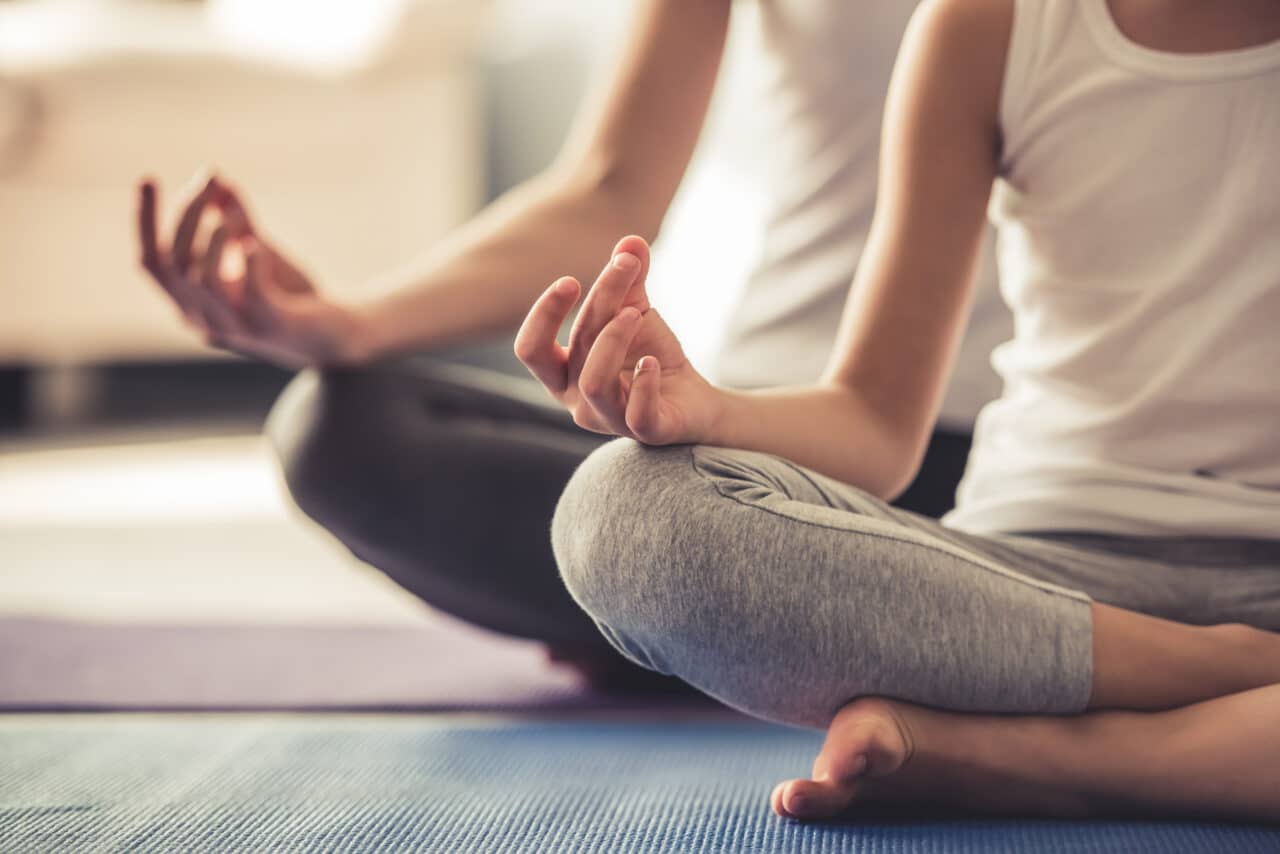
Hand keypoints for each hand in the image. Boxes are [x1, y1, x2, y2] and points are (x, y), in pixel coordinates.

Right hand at [137, 173, 368, 367]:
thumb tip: (216, 178)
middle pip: (173, 264)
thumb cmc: (293, 296)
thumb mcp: (259, 252)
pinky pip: (250, 294)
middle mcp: (204, 320)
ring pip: (203, 280)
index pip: (152, 262)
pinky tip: (257, 243)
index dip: (145, 221)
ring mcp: (236, 329)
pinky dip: (250, 263)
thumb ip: (236, 221)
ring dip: (215, 236)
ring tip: (235, 211)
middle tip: (209, 181)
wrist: (340, 336)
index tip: (149, 177)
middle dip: (187, 215)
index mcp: (192, 303)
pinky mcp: (270, 328)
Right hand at [514, 235, 723, 444]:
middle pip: (570, 351)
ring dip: (614, 338)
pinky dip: (644, 383)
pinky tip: (653, 362)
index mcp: (563, 373)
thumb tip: (630, 240)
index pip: (531, 348)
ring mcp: (609, 419)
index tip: (572, 281)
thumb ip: (629, 280)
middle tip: (621, 270)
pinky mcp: (646, 431)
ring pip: (594, 382)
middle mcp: (578, 401)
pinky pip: (636, 413)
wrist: (694, 400)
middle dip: (595, 306)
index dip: (544, 314)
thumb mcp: (636, 312)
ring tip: (638, 313)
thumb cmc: (650, 357)